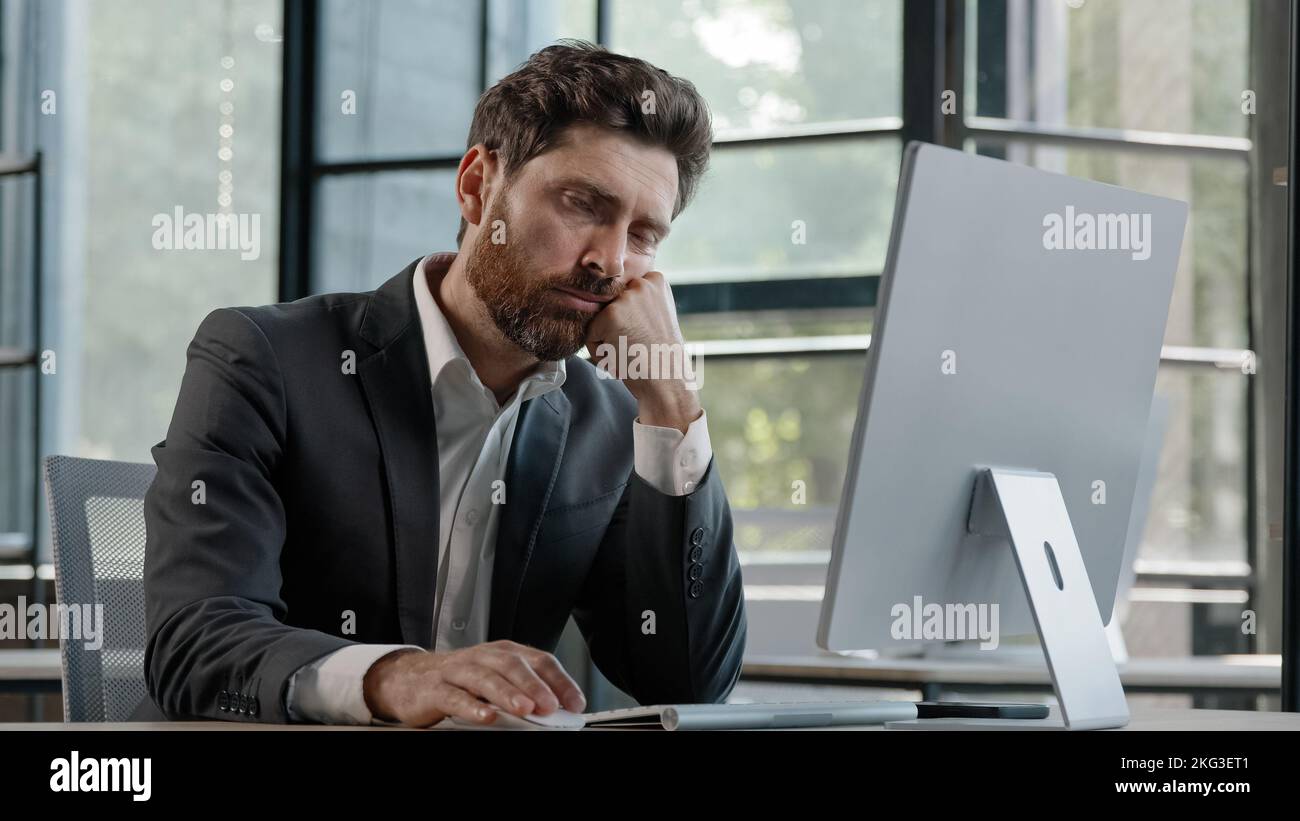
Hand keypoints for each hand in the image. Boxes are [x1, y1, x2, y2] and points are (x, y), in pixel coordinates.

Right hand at [362, 641, 586, 727]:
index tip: (575, 703)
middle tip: (550, 705)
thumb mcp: (496, 679)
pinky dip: (472, 707)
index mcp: (504, 652)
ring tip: (525, 709)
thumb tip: (558, 709)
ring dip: (508, 694)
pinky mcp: (436, 689)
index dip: (560, 681)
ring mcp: (459, 671)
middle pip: (513, 666)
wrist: (411, 678)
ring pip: (486, 679)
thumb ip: (523, 690)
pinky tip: (486, 717)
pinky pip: (455, 697)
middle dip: (534, 686)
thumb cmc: (461, 679)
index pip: (539, 660)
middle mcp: (484, 657)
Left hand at [584, 270, 701, 431]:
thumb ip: (638, 300)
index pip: (622, 293)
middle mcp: (642, 283)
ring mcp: (627, 298)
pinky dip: (600, 352)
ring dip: (608, 339)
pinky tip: (622, 357)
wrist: (668, 381)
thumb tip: (603, 292)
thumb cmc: (660, 355)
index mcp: (656, 279)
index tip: (646, 333)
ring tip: (631, 351)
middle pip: (609, 304)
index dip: (630, 318)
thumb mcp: (656, 315)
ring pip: (598, 319)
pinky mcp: (610, 315)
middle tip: (639, 344)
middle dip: (617, 326)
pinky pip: (590, 335)